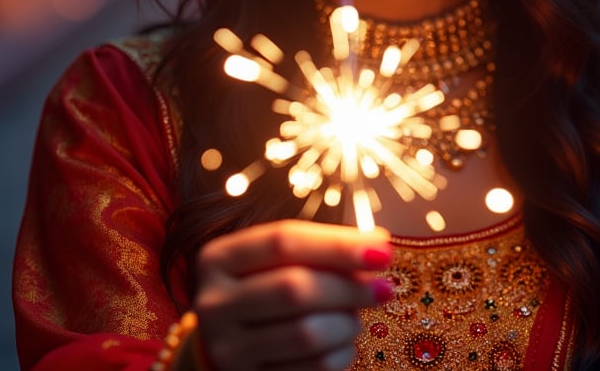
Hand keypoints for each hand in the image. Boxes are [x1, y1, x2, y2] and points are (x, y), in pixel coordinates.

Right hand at [192, 219, 393, 370]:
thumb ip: (318, 250)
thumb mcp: (274, 262)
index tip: (382, 248)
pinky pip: (310, 369)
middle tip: (384, 287)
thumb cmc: (261, 290)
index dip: (337, 243)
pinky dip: (340, 354)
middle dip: (349, 287)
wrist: (222, 347)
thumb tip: (377, 244)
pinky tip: (345, 343)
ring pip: (305, 333)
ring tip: (357, 316)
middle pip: (295, 288)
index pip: (285, 241)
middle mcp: (215, 302)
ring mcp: (226, 349)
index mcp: (220, 258)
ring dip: (346, 323)